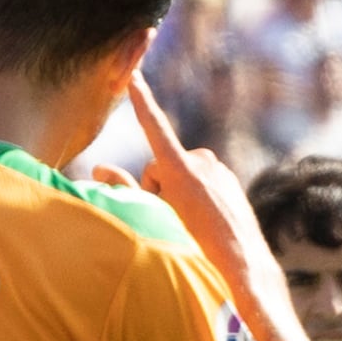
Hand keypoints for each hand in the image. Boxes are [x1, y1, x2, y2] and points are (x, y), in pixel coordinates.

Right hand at [125, 72, 272, 286]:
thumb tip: (98, 168)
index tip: (135, 77)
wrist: (244, 263)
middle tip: (166, 218)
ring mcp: (218, 169)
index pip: (155, 128)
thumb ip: (123, 191)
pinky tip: (203, 220)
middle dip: (155, 188)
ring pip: (180, 172)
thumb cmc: (192, 248)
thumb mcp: (153, 218)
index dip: (143, 102)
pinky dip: (194, 194)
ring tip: (187, 222)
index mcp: (182, 170)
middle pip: (160, 166)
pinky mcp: (229, 178)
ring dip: (175, 192)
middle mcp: (203, 162)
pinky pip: (200, 179)